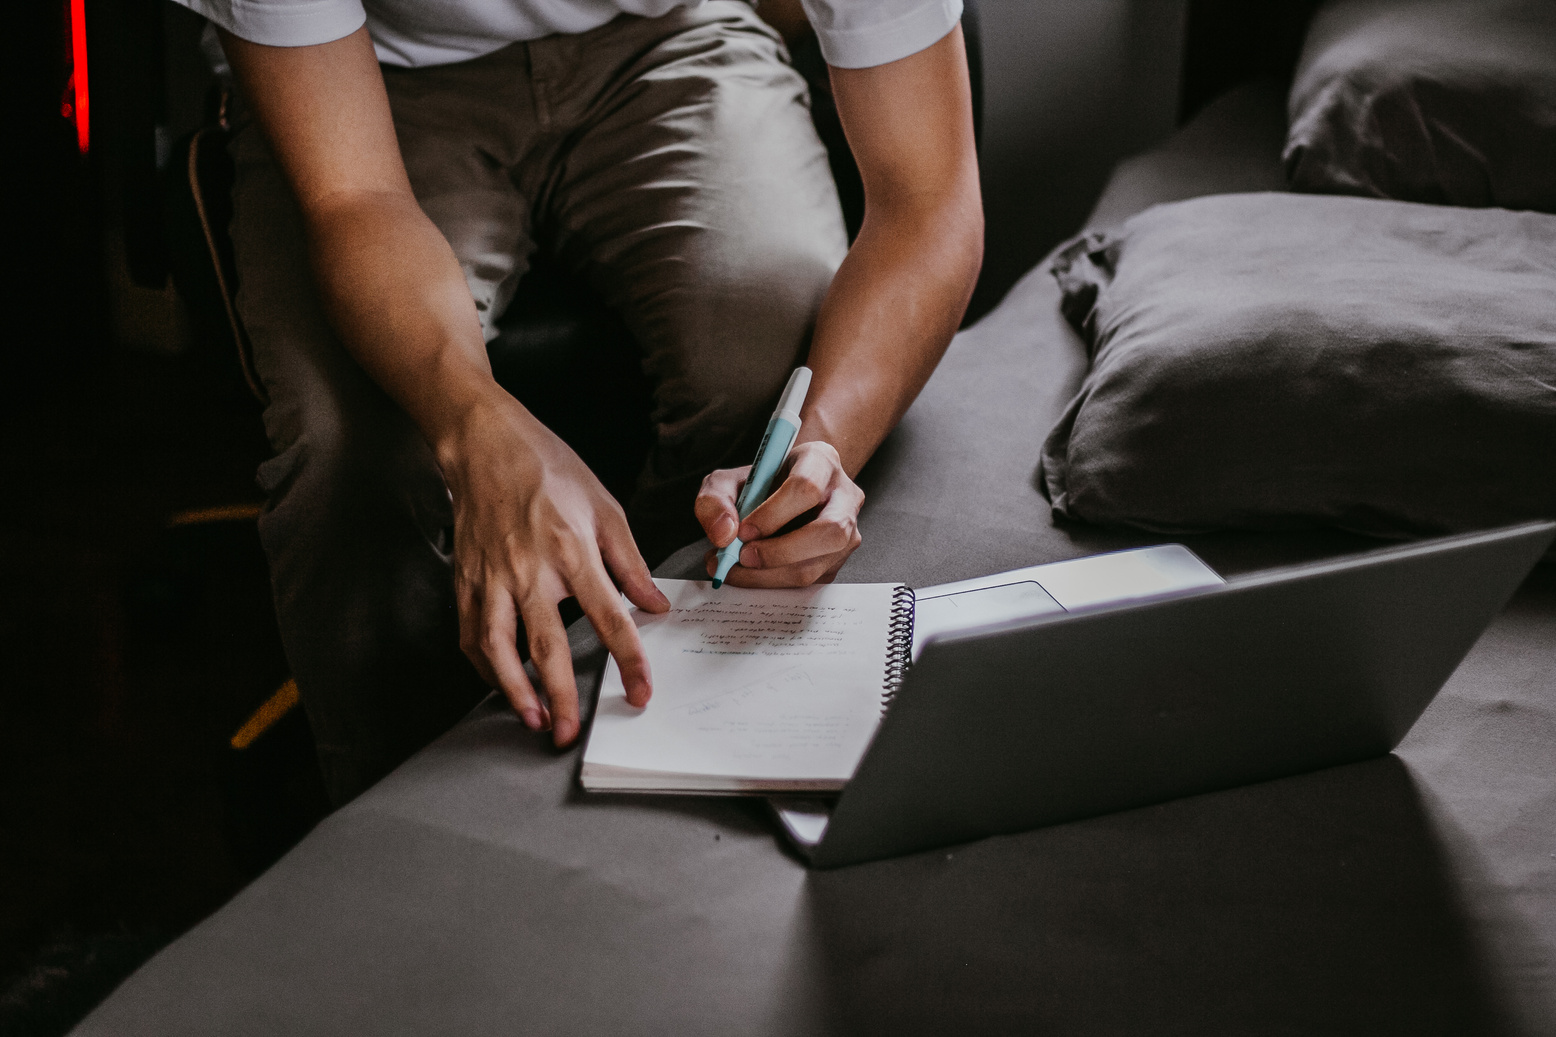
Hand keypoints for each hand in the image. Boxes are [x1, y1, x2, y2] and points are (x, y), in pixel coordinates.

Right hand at [438, 394, 669, 746]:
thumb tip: (655, 606)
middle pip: (545, 646)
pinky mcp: (465, 579)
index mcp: (572, 551)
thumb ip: (630, 563)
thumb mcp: (605, 507)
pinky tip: (503, 684)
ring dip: (513, 692)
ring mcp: (490, 577)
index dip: (628, 660)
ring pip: (497, 649)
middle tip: (569, 732)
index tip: (640, 692)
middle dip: (559, 695)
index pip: (609, 618)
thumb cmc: (549, 469)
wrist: (485, 443)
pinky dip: (486, 666)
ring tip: (533, 719)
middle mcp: (528, 570)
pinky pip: (471, 634)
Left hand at [696, 440, 864, 587]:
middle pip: (831, 531)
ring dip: (770, 575)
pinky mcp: (837, 561)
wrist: (782, 494)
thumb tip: (725, 535)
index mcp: (821, 462)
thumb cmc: (759, 484)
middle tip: (742, 557)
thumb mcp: (728, 480)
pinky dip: (773, 583)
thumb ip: (715, 499)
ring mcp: (848, 532)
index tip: (743, 530)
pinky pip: (809, 582)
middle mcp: (845, 497)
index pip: (807, 488)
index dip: (772, 514)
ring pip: (818, 564)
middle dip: (780, 552)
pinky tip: (749, 574)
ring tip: (735, 568)